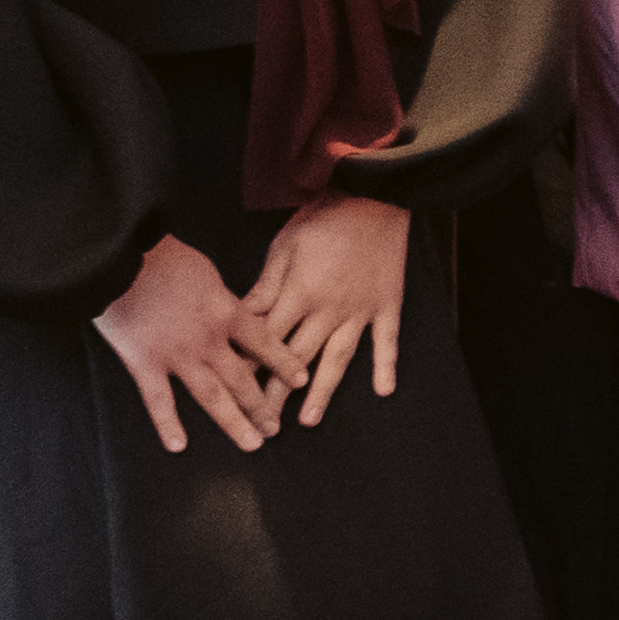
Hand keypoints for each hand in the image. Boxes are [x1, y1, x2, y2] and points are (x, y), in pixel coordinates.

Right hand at [96, 236, 279, 456]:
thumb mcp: (208, 272)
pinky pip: (159, 400)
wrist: (121, 257)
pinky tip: (179, 446)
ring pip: (212, 396)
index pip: (265, 343)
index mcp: (228, 312)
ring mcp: (177, 355)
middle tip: (275, 428)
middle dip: (261, 405)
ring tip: (252, 443)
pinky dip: (168, 424)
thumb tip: (235, 312)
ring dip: (233, 422)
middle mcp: (210, 340)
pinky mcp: (144, 363)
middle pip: (243, 378)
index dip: (284, 363)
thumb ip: (222, 298)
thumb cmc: (164, 257)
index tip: (300, 382)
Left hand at [233, 194, 410, 425]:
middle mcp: (330, 309)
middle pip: (297, 359)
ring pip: (338, 358)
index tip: (231, 393)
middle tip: (262, 425)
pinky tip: (383, 390)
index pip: (267, 341)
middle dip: (277, 395)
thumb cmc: (323, 217)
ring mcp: (361, 309)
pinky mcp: (386, 304)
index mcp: (300, 294)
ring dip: (323, 391)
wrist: (375, 194)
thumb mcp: (284, 246)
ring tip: (310, 420)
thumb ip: (266, 286)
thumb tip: (241, 319)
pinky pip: (387, 340)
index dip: (248, 368)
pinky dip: (386, 365)